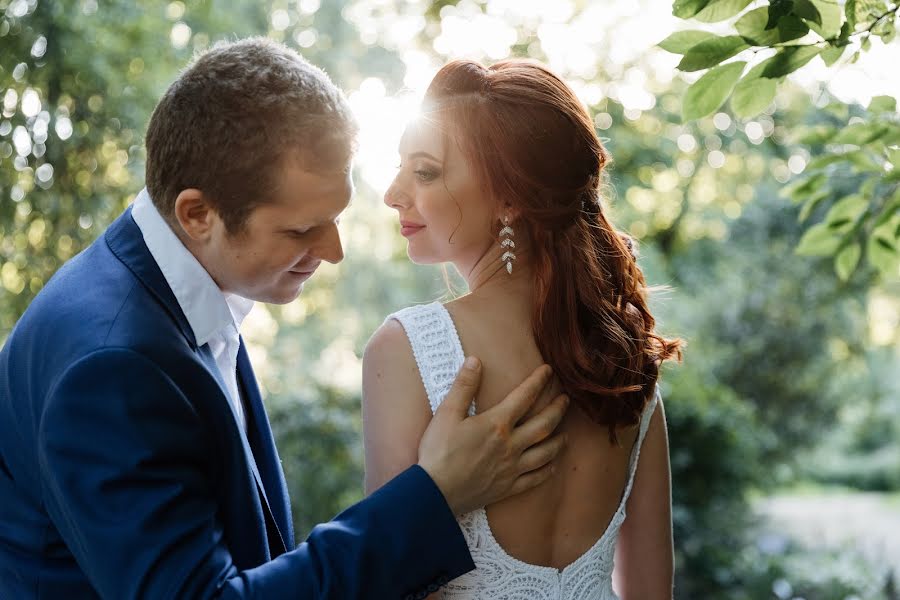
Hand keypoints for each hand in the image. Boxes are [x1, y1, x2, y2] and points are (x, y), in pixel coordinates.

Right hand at [417, 357, 568, 515]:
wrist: (435, 492)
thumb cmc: (438, 451)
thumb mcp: (446, 413)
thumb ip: (464, 386)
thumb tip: (475, 361)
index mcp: (497, 424)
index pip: (524, 397)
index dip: (538, 381)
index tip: (548, 370)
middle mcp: (511, 445)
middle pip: (544, 425)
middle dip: (558, 409)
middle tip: (566, 399)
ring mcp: (512, 468)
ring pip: (546, 453)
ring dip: (559, 441)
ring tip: (567, 434)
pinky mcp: (508, 488)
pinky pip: (535, 479)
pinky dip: (547, 471)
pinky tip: (552, 466)